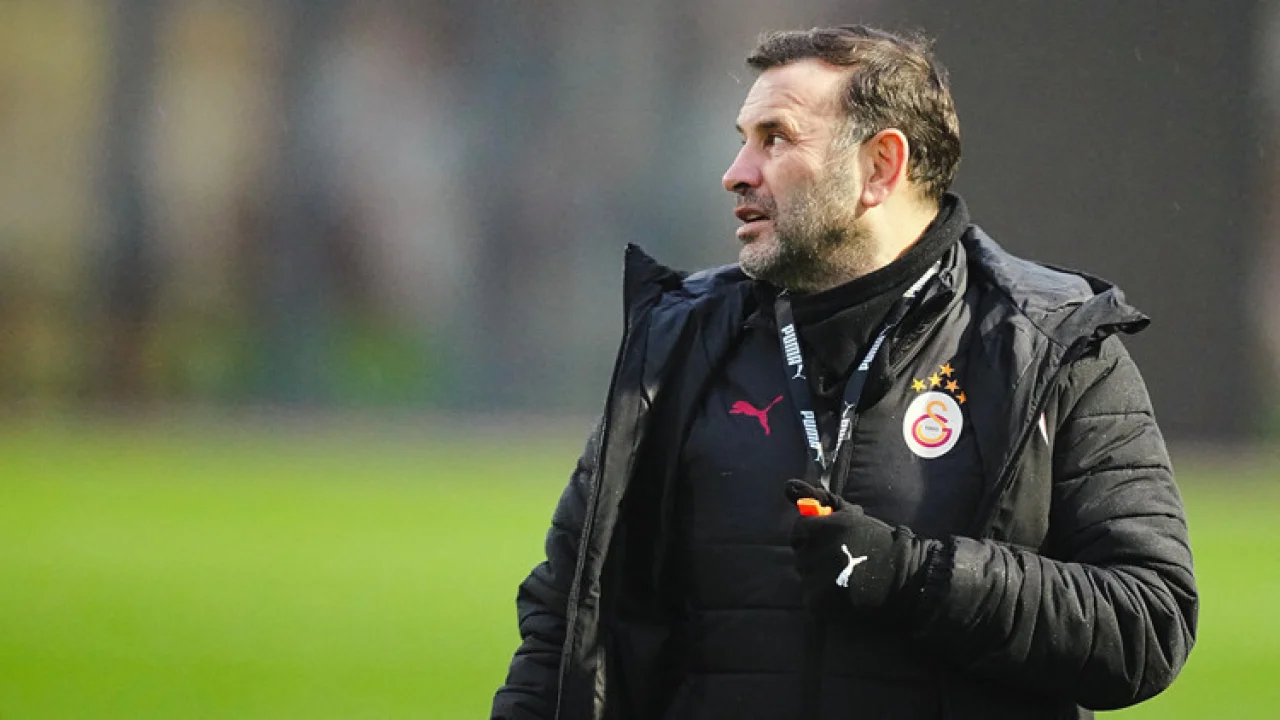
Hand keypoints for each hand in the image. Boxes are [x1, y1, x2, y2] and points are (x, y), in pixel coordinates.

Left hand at [785, 479, 932, 617]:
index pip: (799, 530)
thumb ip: (820, 500)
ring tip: (846, 578)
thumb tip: (788, 485)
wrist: (904, 577)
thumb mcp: (851, 515)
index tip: (832, 540)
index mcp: (818, 529)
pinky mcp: (816, 603)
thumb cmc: (879, 542)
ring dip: (820, 577)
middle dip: (817, 555)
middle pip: (801, 554)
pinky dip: (824, 599)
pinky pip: (811, 600)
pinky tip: (844, 596)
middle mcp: (811, 553)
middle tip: (842, 560)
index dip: (814, 534)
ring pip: (806, 577)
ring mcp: (812, 580)